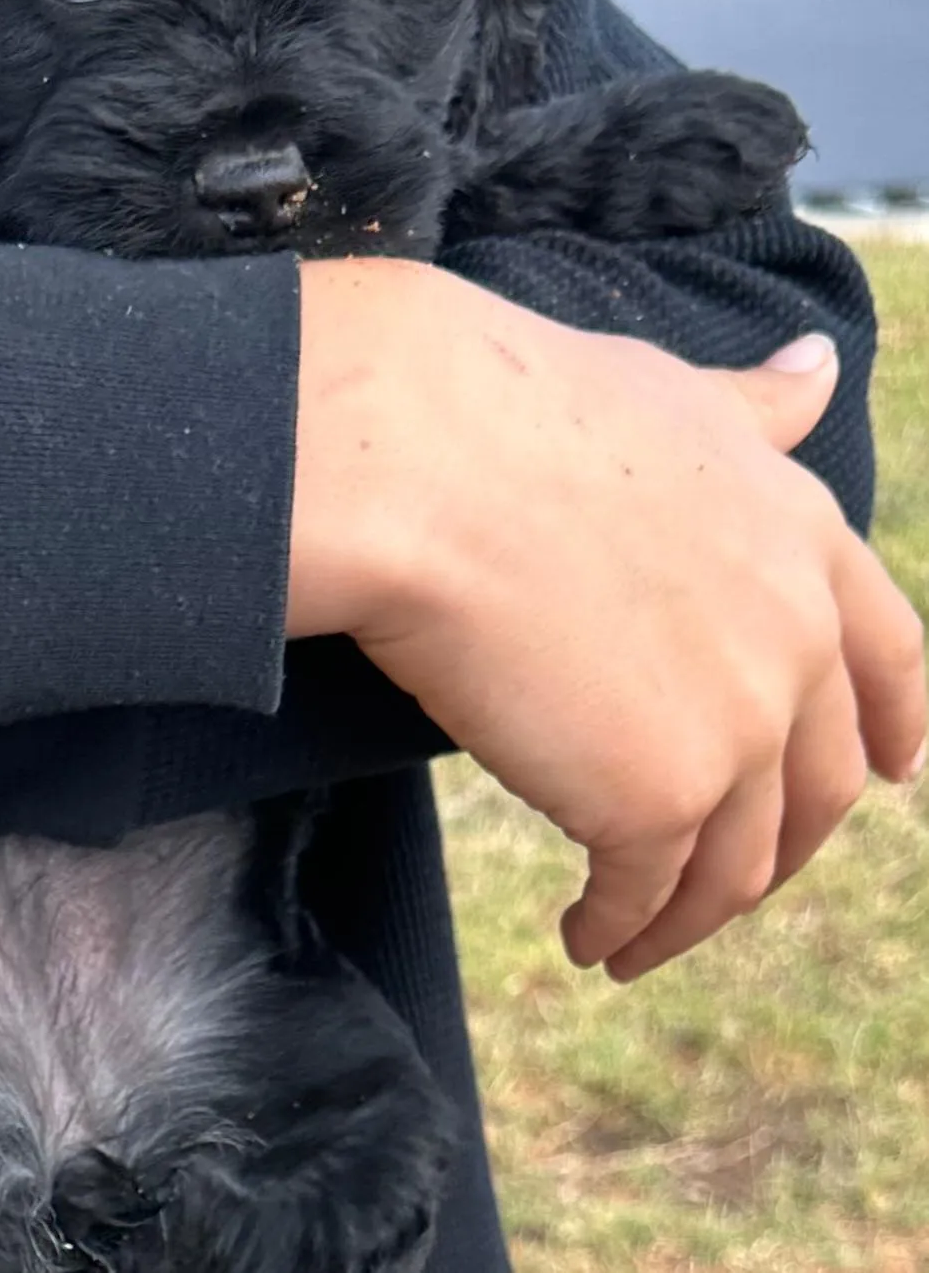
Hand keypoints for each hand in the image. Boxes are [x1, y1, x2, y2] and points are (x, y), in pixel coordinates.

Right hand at [287, 259, 925, 980]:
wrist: (423, 463)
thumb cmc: (510, 407)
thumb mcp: (663, 390)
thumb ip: (748, 408)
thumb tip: (817, 365)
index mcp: (802, 538)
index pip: (890, 656)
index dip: (895, 723)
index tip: (895, 774)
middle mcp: (793, 640)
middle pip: (818, 786)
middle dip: (778, 847)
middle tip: (722, 881)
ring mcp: (737, 725)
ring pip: (736, 861)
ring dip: (687, 916)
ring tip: (629, 938)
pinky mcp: (656, 795)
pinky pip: (647, 890)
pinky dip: (621, 926)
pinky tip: (584, 936)